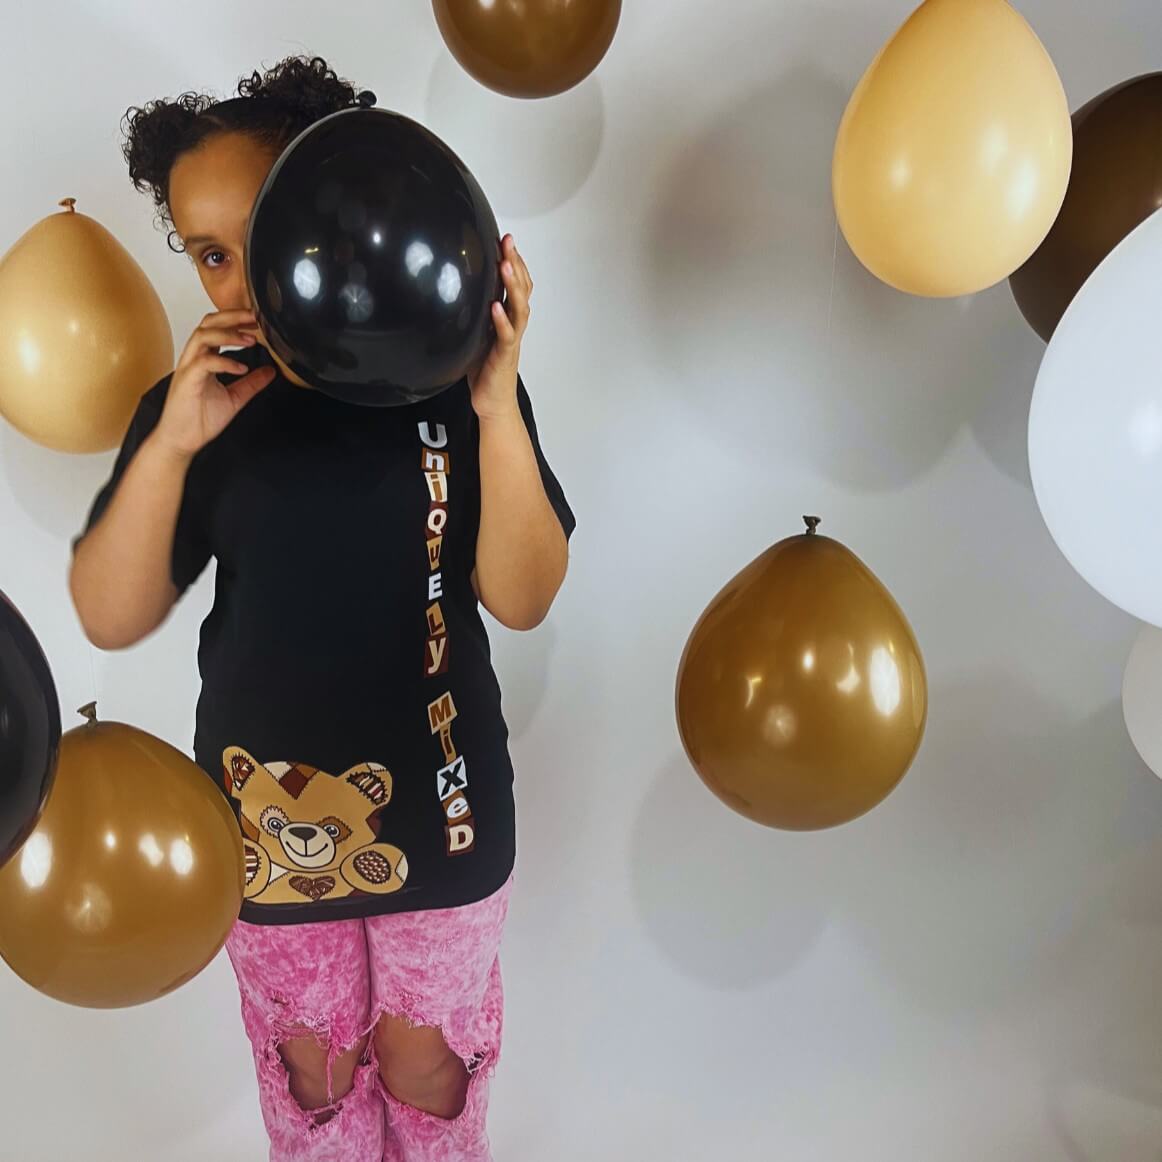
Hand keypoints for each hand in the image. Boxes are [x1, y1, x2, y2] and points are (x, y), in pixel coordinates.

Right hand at [153, 309, 275, 458]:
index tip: (258, 319)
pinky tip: (241, 368)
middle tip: (256, 317)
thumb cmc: (200, 419)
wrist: (183, 440)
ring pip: (203, 336)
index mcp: (204, 358)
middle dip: (233, 316)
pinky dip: (224, 361)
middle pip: (208, 323)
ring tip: (251, 340)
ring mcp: (188, 367)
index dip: (237, 319)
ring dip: (229, 334)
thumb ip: (252, 383)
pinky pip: (204, 362)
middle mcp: (194, 358)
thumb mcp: (235, 397)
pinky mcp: (187, 380)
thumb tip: (271, 371)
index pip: (217, 327)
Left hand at [468, 235, 531, 420]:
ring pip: (519, 308)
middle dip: (516, 264)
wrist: (492, 402)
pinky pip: (506, 335)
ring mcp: (511, 340)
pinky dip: (502, 321)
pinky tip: (495, 307)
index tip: (506, 240)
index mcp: (507, 320)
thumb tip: (448, 293)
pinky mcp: (504, 355)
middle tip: (508, 242)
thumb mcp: (474, 335)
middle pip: (522, 290)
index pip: (518, 285)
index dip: (515, 262)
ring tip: (505, 266)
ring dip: (513, 286)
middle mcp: (513, 326)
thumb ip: (470, 315)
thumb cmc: (485, 371)